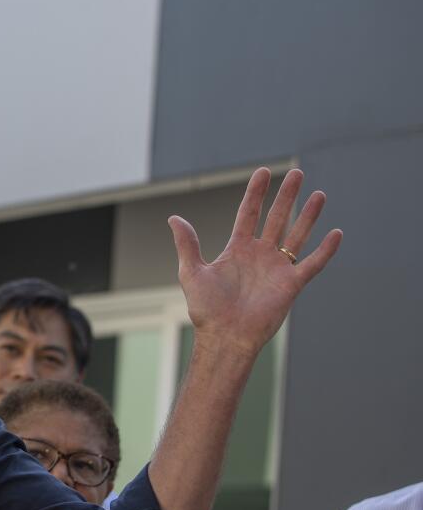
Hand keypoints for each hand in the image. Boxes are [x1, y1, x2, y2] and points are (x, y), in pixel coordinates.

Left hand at [168, 168, 341, 354]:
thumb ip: (187, 244)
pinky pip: (312, 264)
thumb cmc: (206, 309)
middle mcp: (259, 255)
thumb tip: (173, 218)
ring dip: (308, 216)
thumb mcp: (192, 272)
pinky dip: (325, 250)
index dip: (256, 193)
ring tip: (318, 194)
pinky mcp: (291, 284)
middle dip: (286, 196)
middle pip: (277, 218)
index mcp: (237, 249)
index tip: (263, 172)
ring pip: (297, 235)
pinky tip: (336, 233)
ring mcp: (277, 268)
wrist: (225, 337)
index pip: (249, 213)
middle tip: (297, 173)